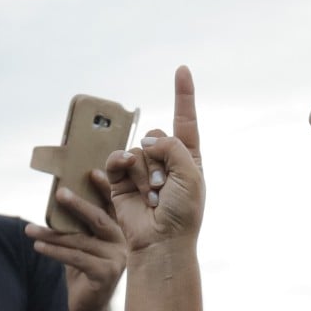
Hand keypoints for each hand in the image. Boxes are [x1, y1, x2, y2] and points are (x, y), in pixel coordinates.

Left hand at [26, 170, 126, 310]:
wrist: (89, 308)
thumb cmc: (83, 271)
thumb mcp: (82, 244)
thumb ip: (79, 224)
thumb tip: (60, 195)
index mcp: (119, 231)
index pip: (111, 206)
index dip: (104, 188)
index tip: (90, 171)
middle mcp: (123, 243)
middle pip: (98, 218)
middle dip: (77, 205)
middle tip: (59, 193)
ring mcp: (117, 259)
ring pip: (80, 240)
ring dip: (51, 233)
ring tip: (29, 229)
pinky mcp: (106, 274)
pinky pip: (76, 258)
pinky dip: (54, 251)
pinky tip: (37, 246)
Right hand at [106, 66, 204, 251]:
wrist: (161, 241)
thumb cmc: (183, 212)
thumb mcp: (191, 174)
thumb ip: (173, 146)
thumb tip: (146, 141)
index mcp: (188, 157)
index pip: (185, 120)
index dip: (183, 94)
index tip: (182, 69)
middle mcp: (164, 160)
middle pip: (157, 134)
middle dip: (161, 159)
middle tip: (165, 188)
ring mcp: (142, 169)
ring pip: (138, 149)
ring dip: (146, 173)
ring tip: (152, 196)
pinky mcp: (121, 179)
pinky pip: (118, 157)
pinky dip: (122, 164)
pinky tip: (127, 176)